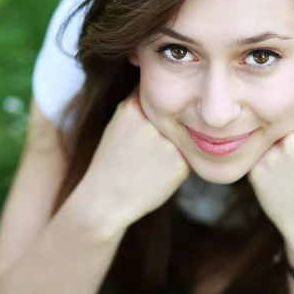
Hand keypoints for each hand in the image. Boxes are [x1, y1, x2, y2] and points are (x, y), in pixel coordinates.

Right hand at [83, 85, 190, 228]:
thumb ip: (142, 104)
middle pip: (172, 114)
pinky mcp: (182, 164)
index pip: (157, 95)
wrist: (107, 200)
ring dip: (173, 142)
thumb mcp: (118, 121)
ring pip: (181, 134)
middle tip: (147, 146)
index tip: (147, 120)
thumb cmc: (112, 159)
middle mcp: (153, 123)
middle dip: (166, 125)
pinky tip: (158, 171)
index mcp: (133, 107)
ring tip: (151, 159)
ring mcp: (169, 144)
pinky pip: (187, 153)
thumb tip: (171, 93)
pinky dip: (177, 161)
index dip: (156, 105)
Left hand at [247, 77, 293, 239]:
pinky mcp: (256, 169)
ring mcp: (273, 156)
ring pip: (260, 128)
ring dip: (263, 133)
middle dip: (273, 115)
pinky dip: (256, 151)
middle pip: (274, 110)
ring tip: (281, 156)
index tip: (287, 107)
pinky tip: (270, 168)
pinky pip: (252, 147)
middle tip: (284, 136)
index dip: (290, 101)